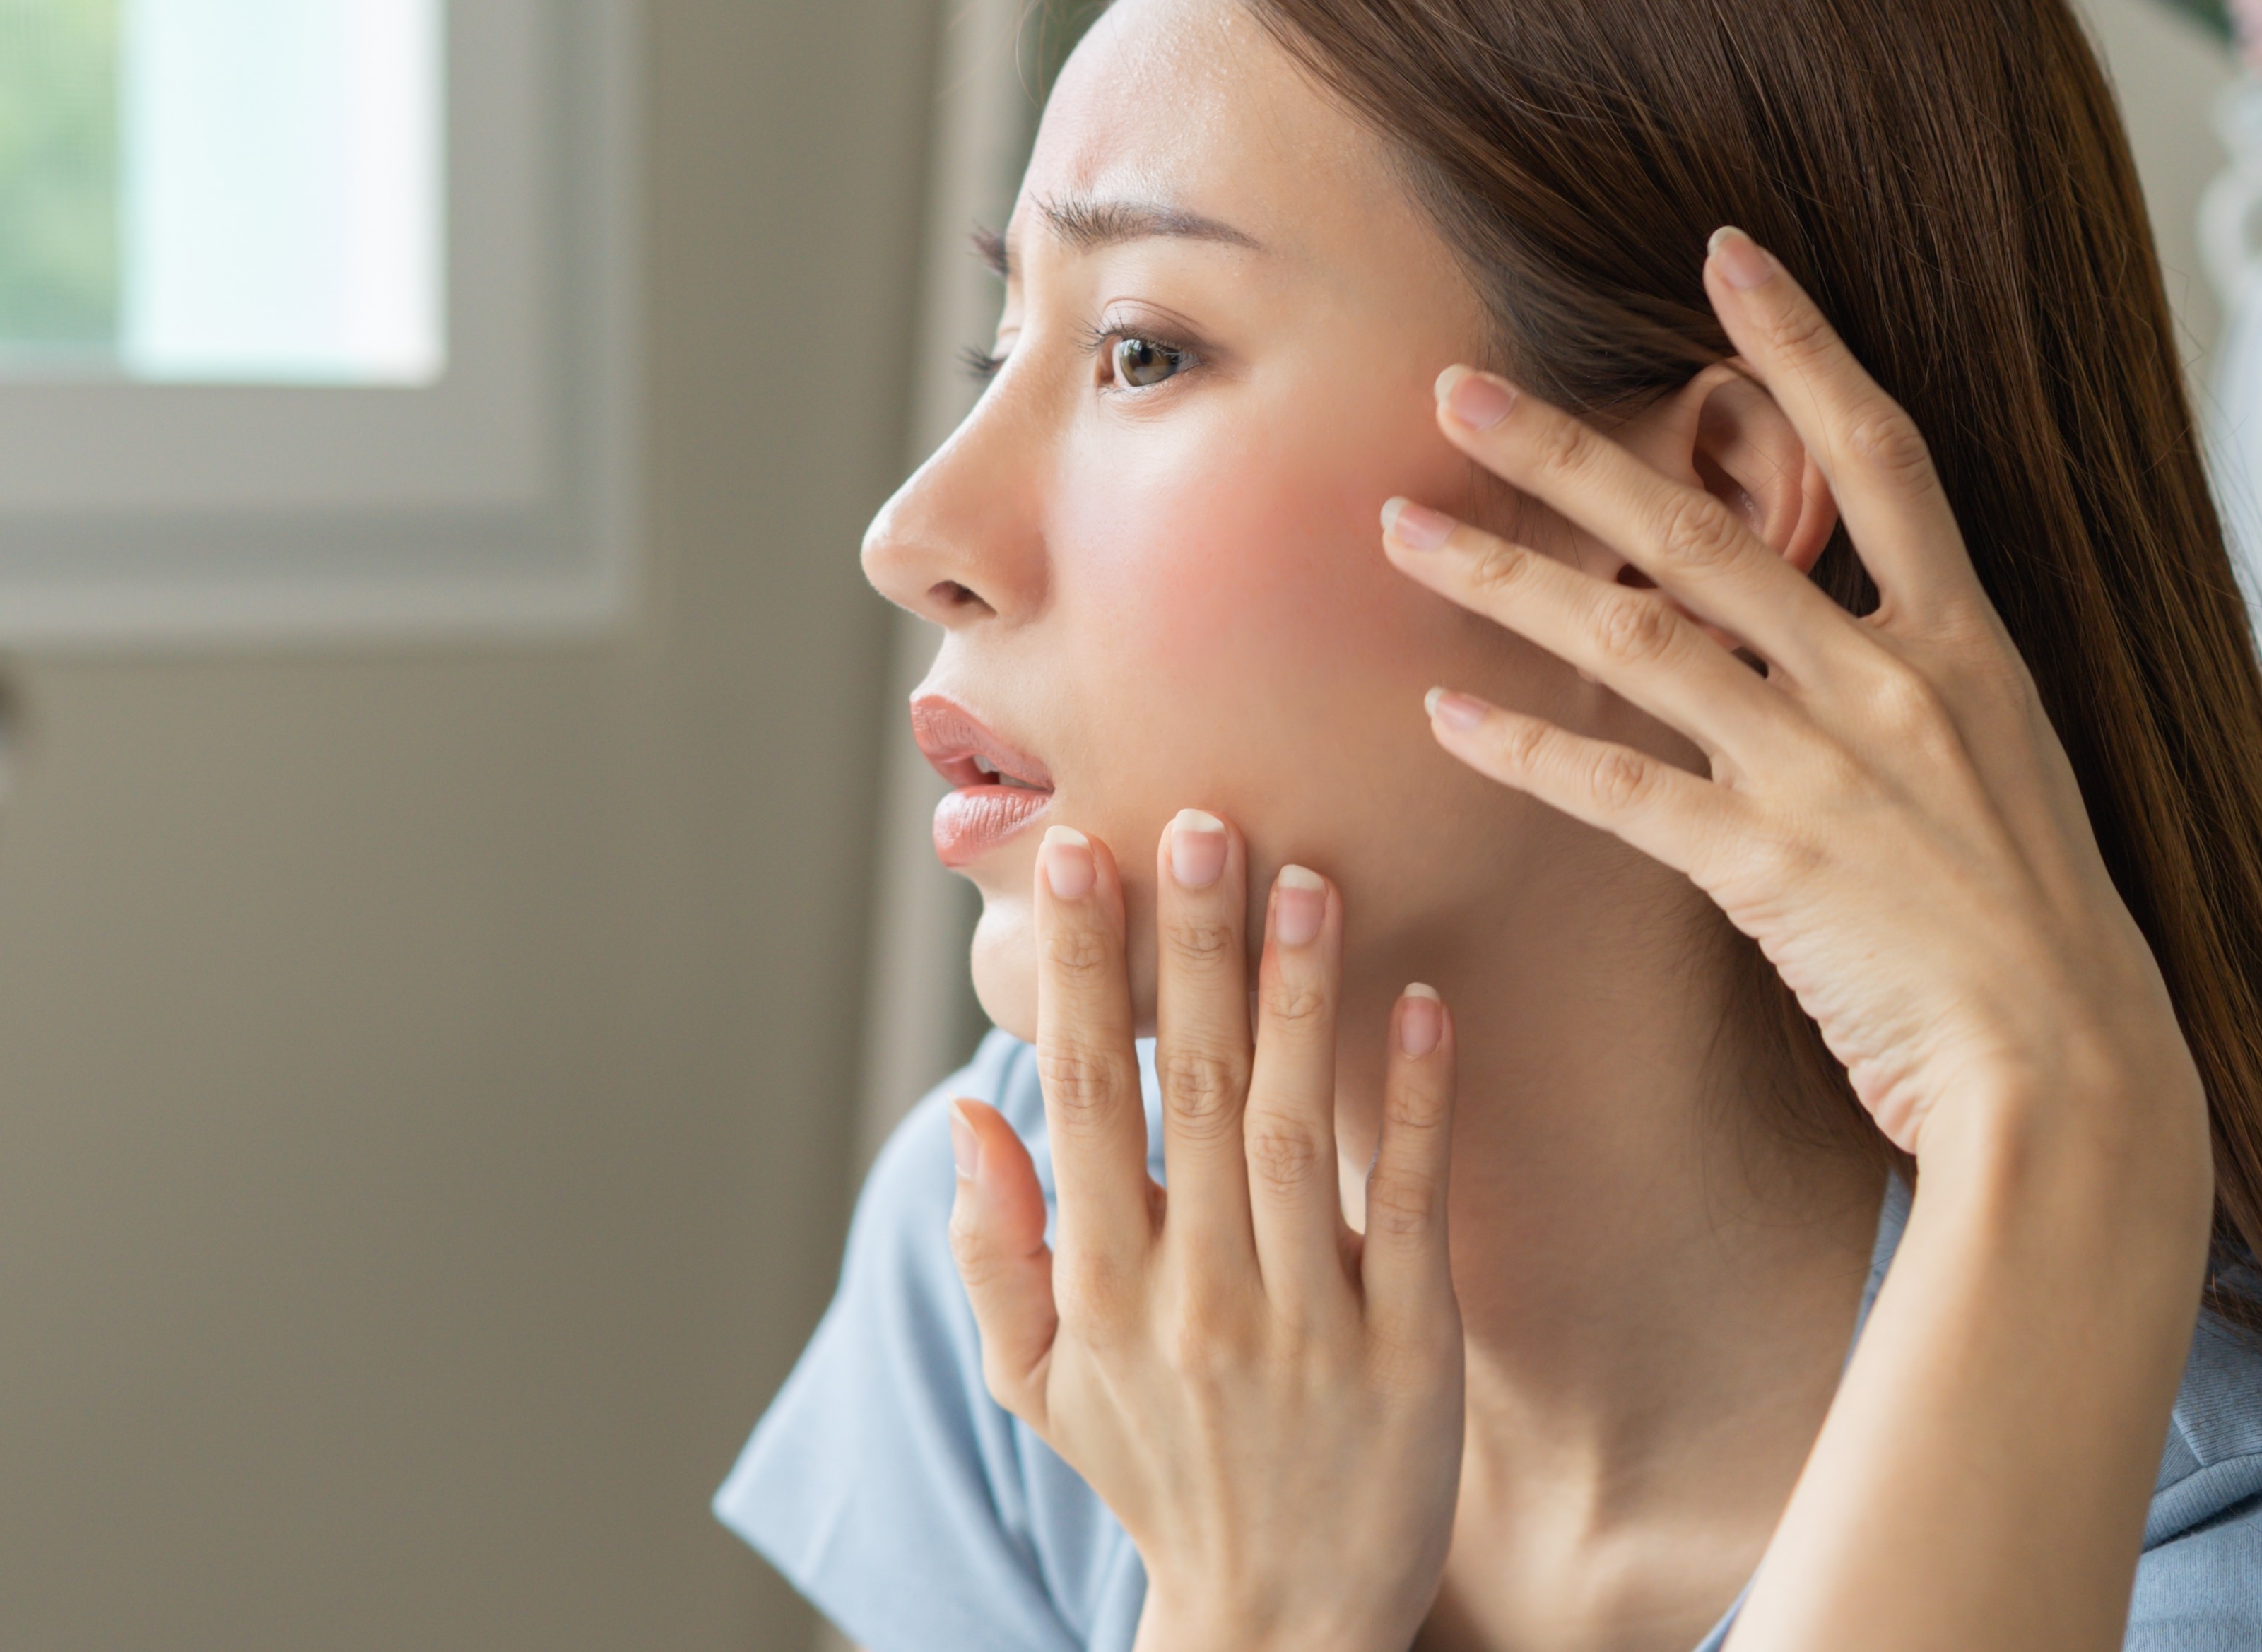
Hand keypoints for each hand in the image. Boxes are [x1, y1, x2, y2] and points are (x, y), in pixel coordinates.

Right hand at [947, 814, 1462, 1651]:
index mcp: (1100, 1288)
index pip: (1084, 1098)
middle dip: (1194, 950)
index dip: (1082, 975)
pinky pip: (1411, 1202)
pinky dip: (1419, 1100)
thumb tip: (969, 1115)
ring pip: (1298, 1128)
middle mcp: (1194, 1295)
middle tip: (1201, 821)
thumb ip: (993, 1249)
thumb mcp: (1036, 1383)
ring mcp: (1306, 1323)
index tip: (1082, 857)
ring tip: (1309, 874)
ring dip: (1302, 995)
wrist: (1278, 1620)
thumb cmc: (1153, 1473)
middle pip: (1194, 1091)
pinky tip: (1425, 998)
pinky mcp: (1409, 1351)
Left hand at [1376, 226, 2201, 1171]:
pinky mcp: (1769, 866)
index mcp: (1963, 642)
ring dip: (1506, 579)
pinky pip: (1617, 789)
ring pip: (1637, 637)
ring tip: (1399, 530)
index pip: (1878, 450)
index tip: (1726, 253)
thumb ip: (1894, 675)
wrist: (2069, 1068)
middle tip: (1453, 386)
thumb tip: (1797, 620)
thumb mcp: (1991, 760)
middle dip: (1569, 450)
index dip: (1802, 343)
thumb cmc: (2022, 924)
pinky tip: (1439, 714)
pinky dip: (1525, 748)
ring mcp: (1827, 770)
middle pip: (1706, 526)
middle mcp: (1892, 683)